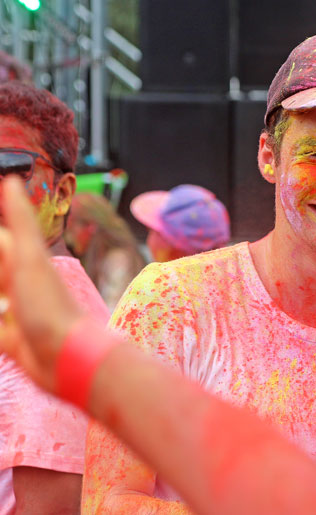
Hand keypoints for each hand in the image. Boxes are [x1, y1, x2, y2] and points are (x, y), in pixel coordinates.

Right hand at [0, 177, 81, 391]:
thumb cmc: (51, 306)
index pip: (0, 241)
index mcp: (23, 263)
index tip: (1, 241)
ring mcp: (15, 313)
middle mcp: (19, 286)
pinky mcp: (10, 341)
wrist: (68, 358)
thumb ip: (22, 223)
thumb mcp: (30, 260)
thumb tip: (12, 180)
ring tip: (0, 297)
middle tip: (2, 279)